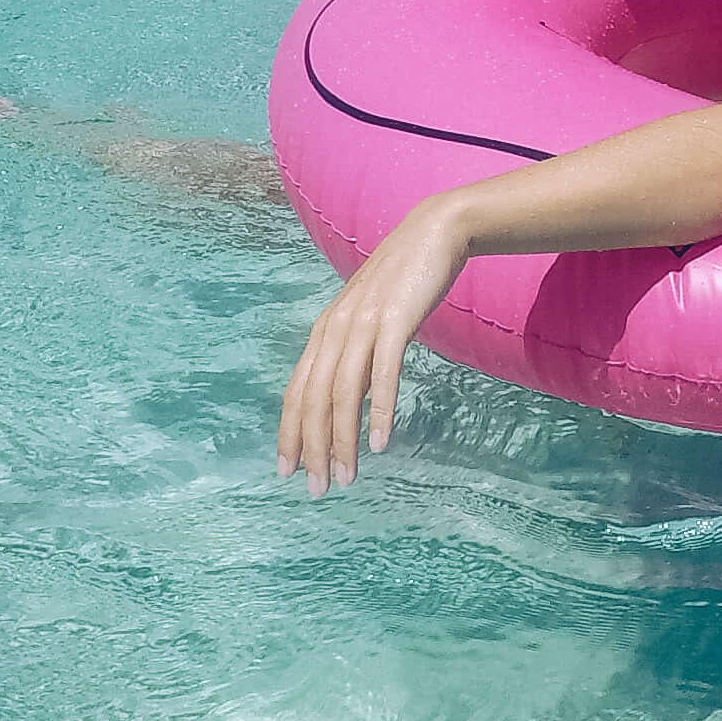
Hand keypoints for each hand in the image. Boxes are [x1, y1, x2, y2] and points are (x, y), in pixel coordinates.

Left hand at [277, 194, 473, 494]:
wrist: (434, 232)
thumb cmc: (404, 279)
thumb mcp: (371, 319)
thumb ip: (356, 354)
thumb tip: (350, 398)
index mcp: (325, 331)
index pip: (297, 391)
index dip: (290, 433)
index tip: (287, 471)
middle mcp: (335, 329)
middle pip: (314, 399)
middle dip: (311, 448)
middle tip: (316, 489)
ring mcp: (364, 324)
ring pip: (342, 393)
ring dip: (341, 440)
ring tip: (346, 477)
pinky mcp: (395, 320)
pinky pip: (382, 374)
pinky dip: (377, 411)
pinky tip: (378, 443)